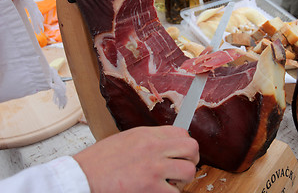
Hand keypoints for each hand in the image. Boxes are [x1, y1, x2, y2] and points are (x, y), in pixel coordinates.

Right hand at [74, 126, 199, 192]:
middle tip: (183, 167)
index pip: (182, 133)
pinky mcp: (151, 188)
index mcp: (147, 134)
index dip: (185, 144)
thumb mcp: (126, 139)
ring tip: (171, 182)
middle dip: (191, 159)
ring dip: (182, 179)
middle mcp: (154, 148)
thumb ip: (149, 139)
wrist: (83, 176)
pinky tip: (160, 191)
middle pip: (192, 148)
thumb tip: (167, 144)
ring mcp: (154, 168)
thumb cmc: (100, 160)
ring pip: (189, 171)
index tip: (182, 152)